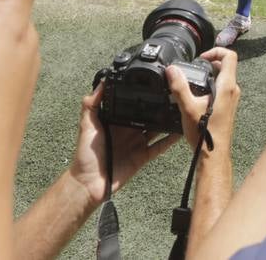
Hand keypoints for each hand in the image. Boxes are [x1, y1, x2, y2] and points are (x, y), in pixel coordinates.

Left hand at [68, 86, 178, 205]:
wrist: (89, 183)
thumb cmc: (85, 155)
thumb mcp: (86, 125)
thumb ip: (91, 104)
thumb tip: (101, 82)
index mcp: (116, 121)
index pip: (130, 104)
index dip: (140, 95)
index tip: (152, 82)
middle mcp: (128, 130)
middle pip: (146, 115)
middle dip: (157, 105)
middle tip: (172, 93)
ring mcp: (137, 143)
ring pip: (156, 129)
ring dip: (166, 120)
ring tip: (179, 108)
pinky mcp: (143, 156)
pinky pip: (159, 147)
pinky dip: (170, 140)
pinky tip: (180, 131)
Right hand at [168, 48, 241, 149]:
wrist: (213, 155)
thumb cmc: (205, 134)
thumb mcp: (187, 107)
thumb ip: (179, 87)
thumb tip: (172, 70)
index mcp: (227, 87)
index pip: (230, 56)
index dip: (216, 51)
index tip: (201, 58)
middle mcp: (232, 91)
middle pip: (226, 66)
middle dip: (210, 63)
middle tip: (194, 68)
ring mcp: (231, 99)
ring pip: (223, 78)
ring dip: (209, 75)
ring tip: (193, 81)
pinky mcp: (227, 107)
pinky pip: (221, 89)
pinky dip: (210, 86)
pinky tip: (197, 96)